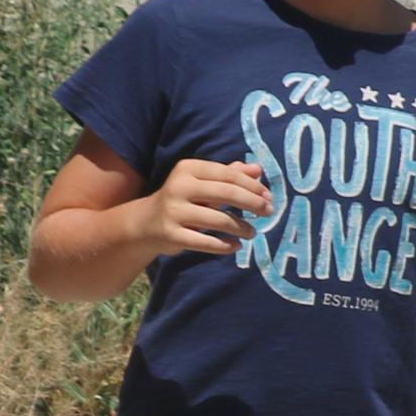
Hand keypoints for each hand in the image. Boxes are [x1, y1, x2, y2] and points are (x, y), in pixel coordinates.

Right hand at [141, 158, 272, 259]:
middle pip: (226, 193)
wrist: (145, 223)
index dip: (252, 186)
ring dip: (242, 228)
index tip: (269, 196)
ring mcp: (174, 211)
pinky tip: (236, 246)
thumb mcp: (202, 183)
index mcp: (188, 169)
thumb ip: (229, 175)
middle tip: (269, 212)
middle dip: (253, 203)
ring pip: (220, 219)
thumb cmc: (182, 199)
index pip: (229, 174)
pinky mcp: (171, 234)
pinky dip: (225, 246)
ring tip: (252, 232)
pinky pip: (206, 242)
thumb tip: (258, 169)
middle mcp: (179, 186)